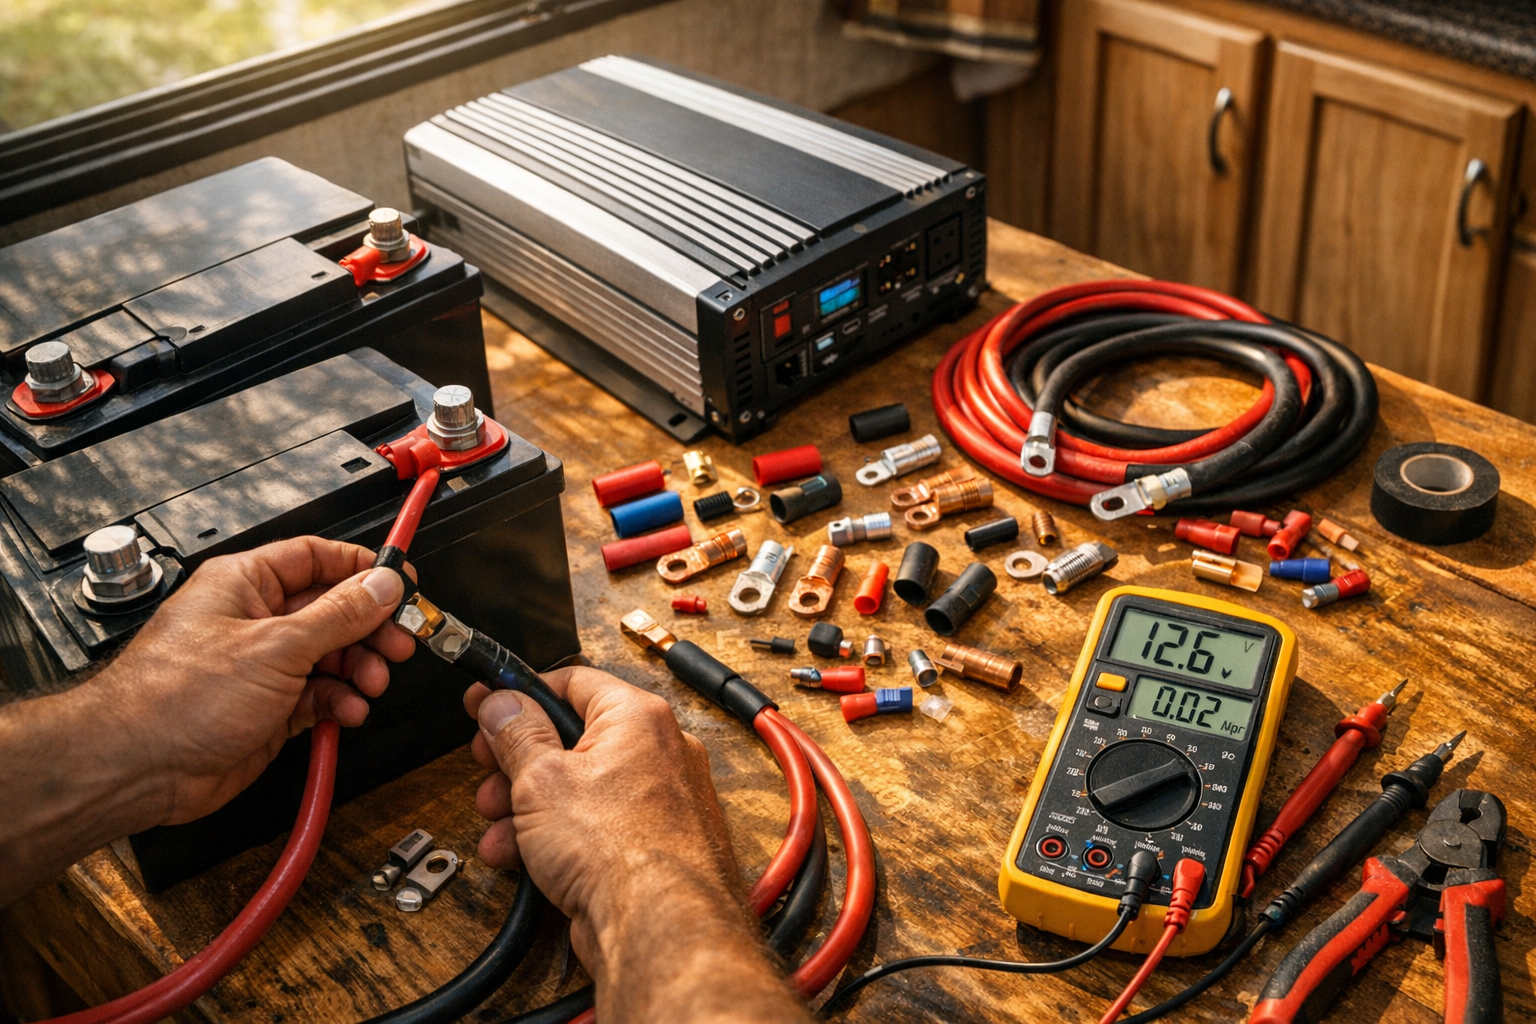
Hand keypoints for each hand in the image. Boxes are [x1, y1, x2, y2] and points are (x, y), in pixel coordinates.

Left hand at [97, 536, 415, 825]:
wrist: (139, 768)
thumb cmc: (174, 699)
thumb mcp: (276, 646)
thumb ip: (339, 615)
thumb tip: (380, 586)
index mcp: (246, 584)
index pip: (317, 558)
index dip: (361, 568)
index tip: (400, 580)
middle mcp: (254, 620)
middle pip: (333, 610)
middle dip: (369, 628)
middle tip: (398, 641)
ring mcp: (262, 665)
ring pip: (332, 656)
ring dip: (359, 670)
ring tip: (370, 683)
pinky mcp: (269, 707)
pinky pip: (320, 695)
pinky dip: (340, 702)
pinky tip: (346, 710)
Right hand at [466, 670, 808, 1022]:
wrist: (659, 927)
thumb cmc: (622, 850)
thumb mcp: (542, 779)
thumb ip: (516, 735)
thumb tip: (503, 705)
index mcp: (638, 717)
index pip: (573, 682)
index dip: (522, 692)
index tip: (487, 702)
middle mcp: (658, 752)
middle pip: (572, 738)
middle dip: (517, 759)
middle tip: (486, 769)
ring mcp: (657, 801)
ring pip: (578, 787)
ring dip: (526, 804)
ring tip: (497, 822)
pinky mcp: (651, 844)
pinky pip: (594, 825)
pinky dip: (556, 835)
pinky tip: (520, 855)